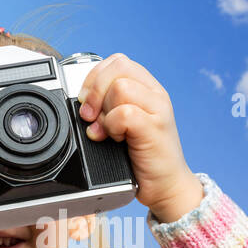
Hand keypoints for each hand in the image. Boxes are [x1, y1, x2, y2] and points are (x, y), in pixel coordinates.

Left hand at [75, 53, 202, 223]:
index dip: (94, 77)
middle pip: (118, 67)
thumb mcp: (122, 124)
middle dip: (95, 90)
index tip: (85, 101)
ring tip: (108, 132)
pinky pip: (125, 113)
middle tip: (89, 116)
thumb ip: (107, 106)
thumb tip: (80, 101)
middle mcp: (155, 94)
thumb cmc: (142, 157)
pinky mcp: (156, 127)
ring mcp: (158, 109)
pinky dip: (112, 127)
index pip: (117, 61)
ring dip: (105, 112)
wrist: (166, 186)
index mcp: (147, 88)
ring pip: (120, 88)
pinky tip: (117, 140)